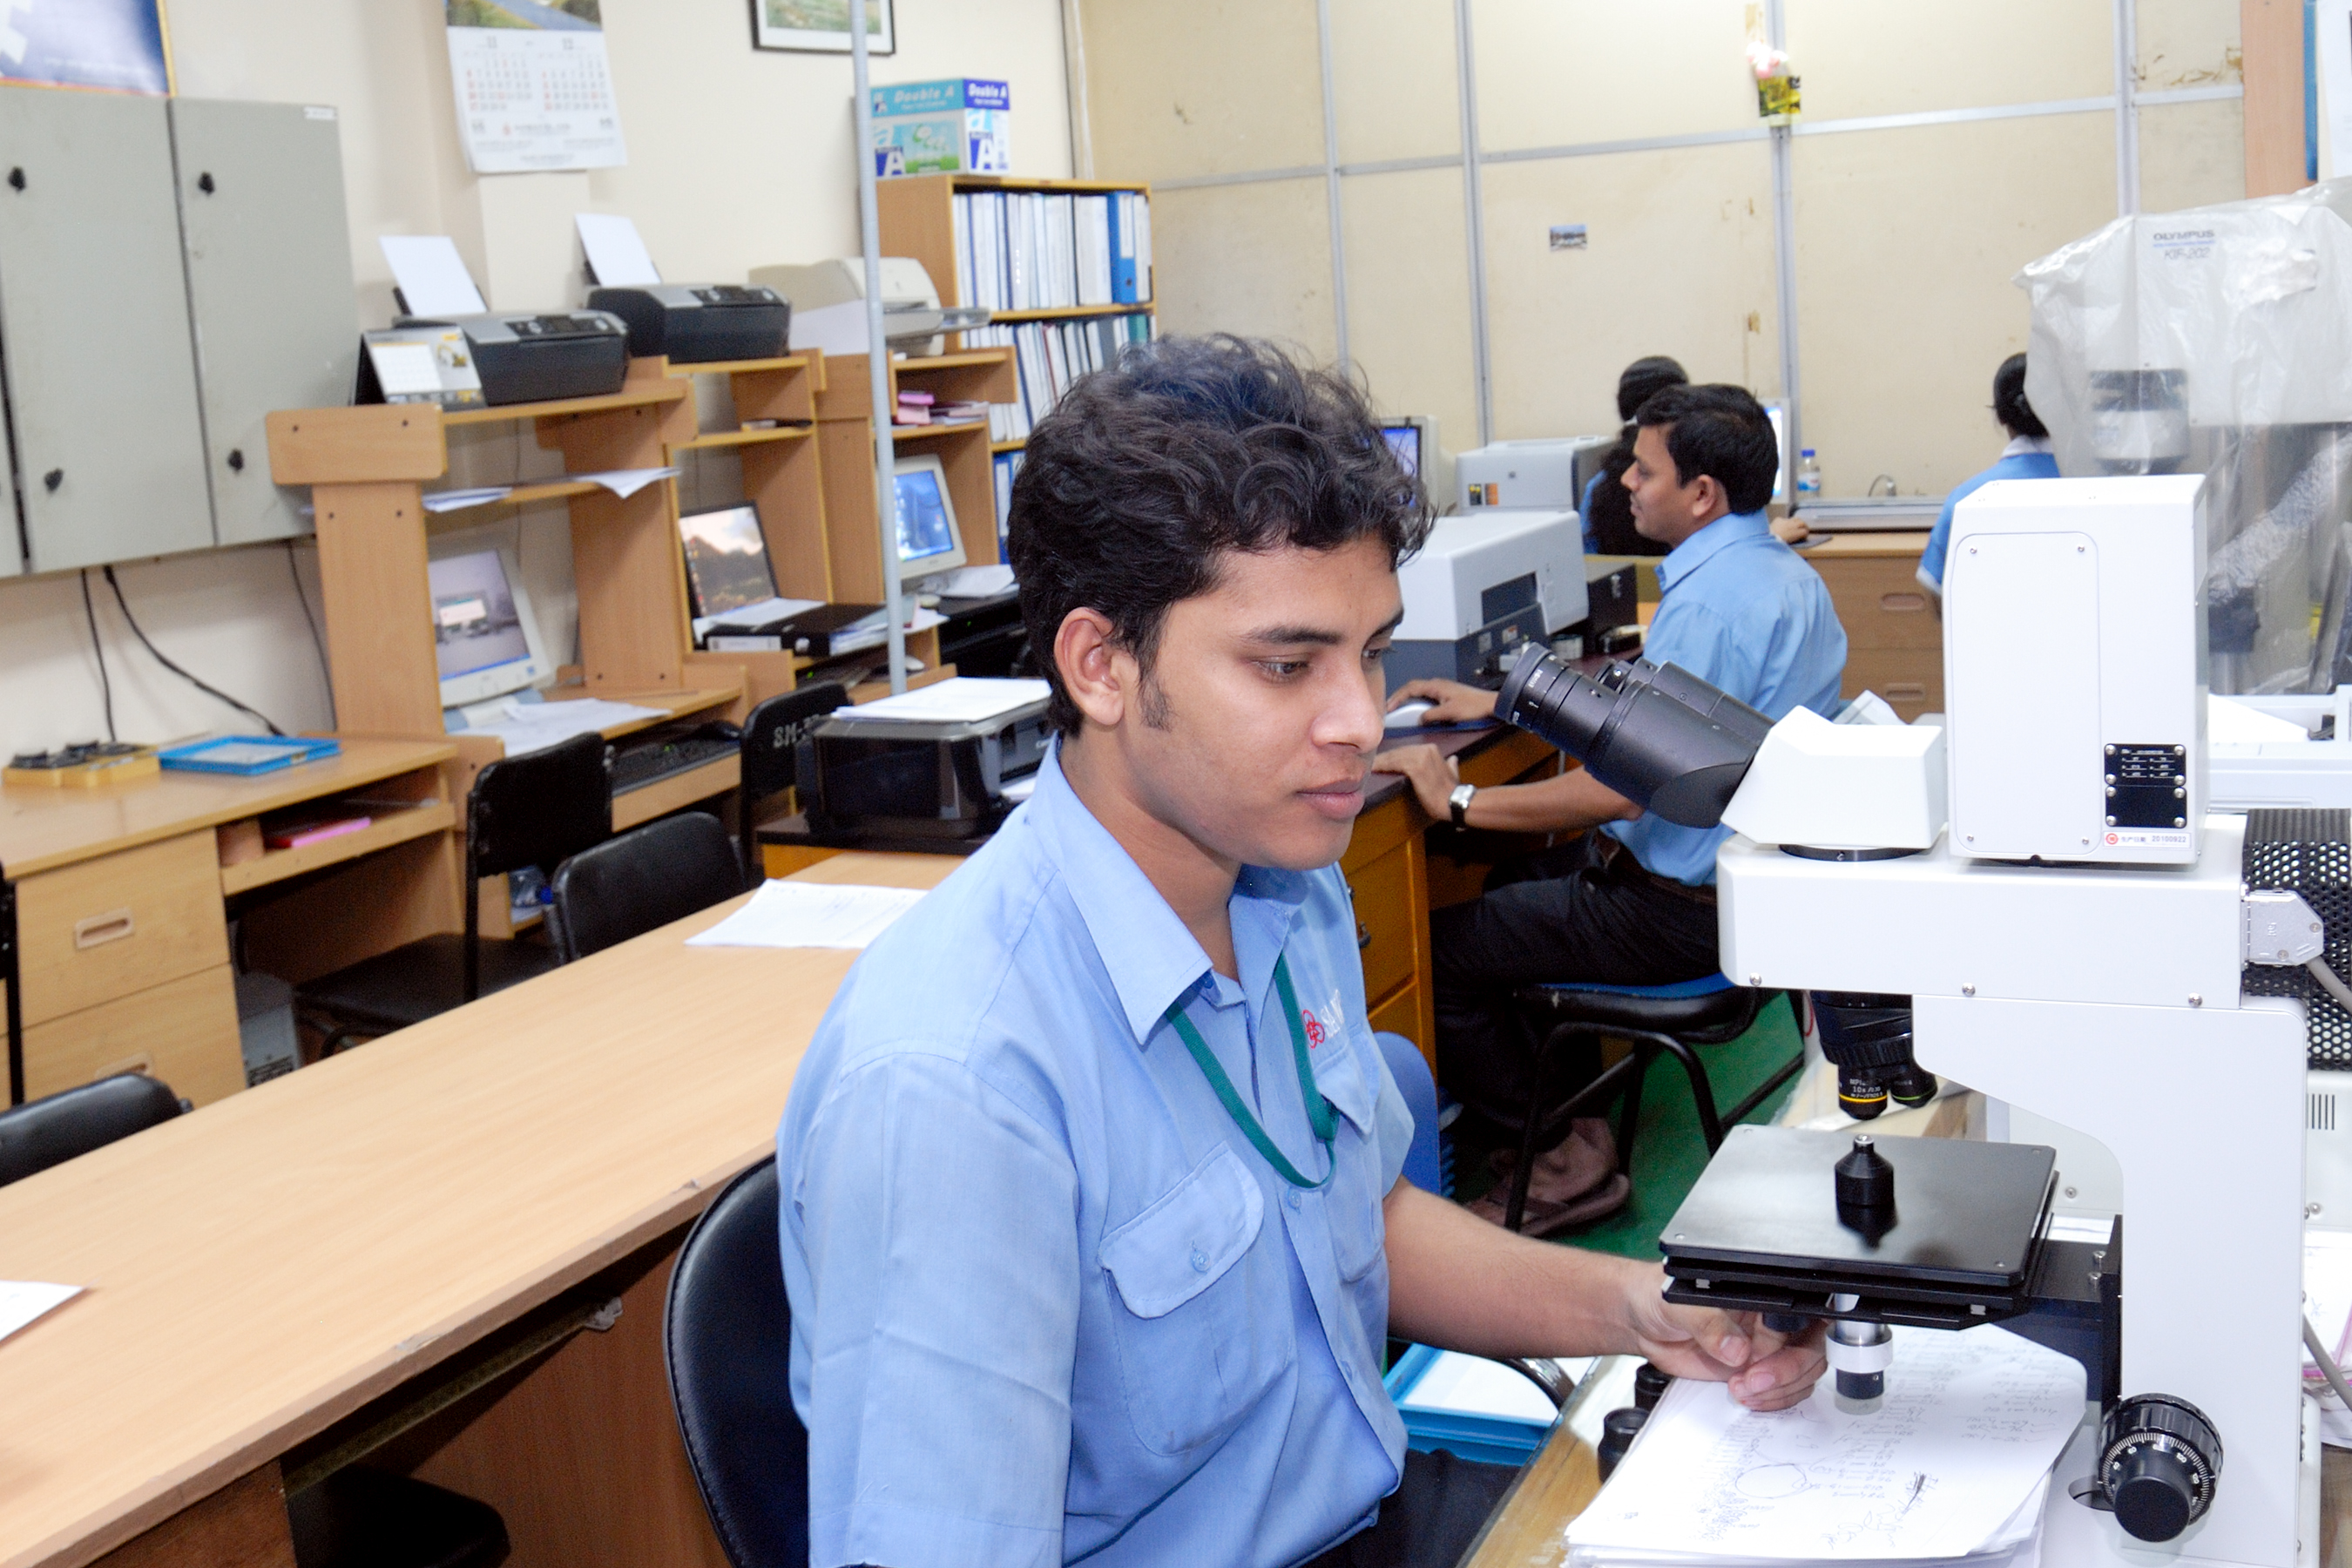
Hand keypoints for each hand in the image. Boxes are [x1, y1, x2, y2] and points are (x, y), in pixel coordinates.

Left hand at [1371, 742, 1458, 820]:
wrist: (1454, 802)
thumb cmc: (1451, 791)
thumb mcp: (1453, 774)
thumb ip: (1450, 765)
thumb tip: (1452, 759)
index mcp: (1432, 749)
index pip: (1406, 749)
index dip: (1393, 755)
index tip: (1381, 761)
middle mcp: (1425, 749)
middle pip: (1398, 751)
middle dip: (1384, 757)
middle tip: (1371, 763)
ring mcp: (1420, 757)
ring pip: (1393, 756)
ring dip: (1380, 761)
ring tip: (1369, 766)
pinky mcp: (1414, 767)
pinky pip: (1393, 763)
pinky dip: (1383, 766)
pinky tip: (1374, 769)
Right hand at [1387, 678, 1499, 724]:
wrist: (1489, 704)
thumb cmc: (1473, 706)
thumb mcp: (1449, 713)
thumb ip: (1431, 715)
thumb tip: (1419, 719)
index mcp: (1435, 686)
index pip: (1410, 688)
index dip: (1397, 697)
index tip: (1389, 707)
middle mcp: (1437, 684)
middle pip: (1412, 687)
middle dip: (1399, 697)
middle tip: (1389, 707)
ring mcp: (1441, 688)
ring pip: (1418, 691)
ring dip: (1407, 698)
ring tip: (1399, 708)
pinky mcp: (1445, 693)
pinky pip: (1426, 695)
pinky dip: (1417, 701)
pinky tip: (1416, 709)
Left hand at [1620, 1265, 1824, 1411]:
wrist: (1638, 1321)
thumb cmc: (1656, 1295)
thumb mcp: (1678, 1301)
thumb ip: (1708, 1322)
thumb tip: (1737, 1349)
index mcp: (1758, 1292)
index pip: (1801, 1314)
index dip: (1792, 1338)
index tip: (1762, 1354)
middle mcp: (1768, 1320)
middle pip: (1810, 1347)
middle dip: (1787, 1371)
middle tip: (1751, 1380)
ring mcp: (1764, 1347)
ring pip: (1802, 1373)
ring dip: (1780, 1390)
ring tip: (1742, 1390)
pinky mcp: (1752, 1372)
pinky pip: (1781, 1390)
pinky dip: (1772, 1400)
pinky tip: (1746, 1397)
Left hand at [1770, 516, 1808, 543]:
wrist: (1767, 538)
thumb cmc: (1778, 544)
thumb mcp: (1790, 543)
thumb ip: (1796, 538)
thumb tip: (1799, 536)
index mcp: (1796, 533)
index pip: (1805, 531)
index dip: (1805, 534)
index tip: (1804, 536)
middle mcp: (1793, 525)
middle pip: (1802, 523)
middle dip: (1804, 526)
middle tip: (1803, 528)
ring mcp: (1786, 521)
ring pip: (1795, 519)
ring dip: (1797, 522)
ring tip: (1796, 525)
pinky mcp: (1779, 519)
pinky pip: (1784, 520)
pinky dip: (1785, 522)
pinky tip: (1782, 526)